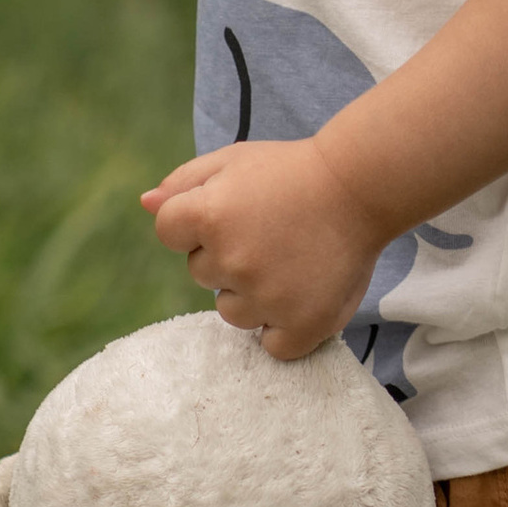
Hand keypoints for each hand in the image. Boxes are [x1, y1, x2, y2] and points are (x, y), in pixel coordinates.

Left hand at [139, 136, 387, 358]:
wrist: (361, 187)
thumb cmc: (293, 171)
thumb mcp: (233, 160)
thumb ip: (184, 182)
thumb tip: (146, 204)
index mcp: (209, 214)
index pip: (169, 232)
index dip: (197, 221)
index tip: (234, 211)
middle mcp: (234, 259)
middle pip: (201, 274)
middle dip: (226, 255)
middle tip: (270, 232)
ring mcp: (268, 296)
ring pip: (232, 312)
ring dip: (252, 294)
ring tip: (289, 261)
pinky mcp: (301, 324)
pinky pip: (272, 346)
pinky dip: (284, 329)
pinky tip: (301, 296)